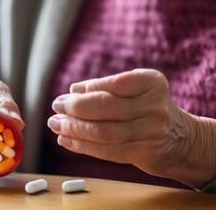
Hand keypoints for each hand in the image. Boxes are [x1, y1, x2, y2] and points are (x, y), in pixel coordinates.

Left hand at [48, 69, 215, 187]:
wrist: (181, 141)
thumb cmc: (147, 109)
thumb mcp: (136, 91)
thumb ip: (107, 88)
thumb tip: (73, 90)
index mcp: (151, 82)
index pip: (113, 84)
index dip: (86, 90)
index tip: (66, 95)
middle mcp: (154, 106)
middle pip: (105, 107)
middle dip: (74, 108)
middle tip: (56, 107)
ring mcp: (151, 132)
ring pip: (102, 131)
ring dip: (73, 128)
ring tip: (55, 124)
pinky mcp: (144, 153)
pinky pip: (106, 150)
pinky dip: (81, 146)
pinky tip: (65, 140)